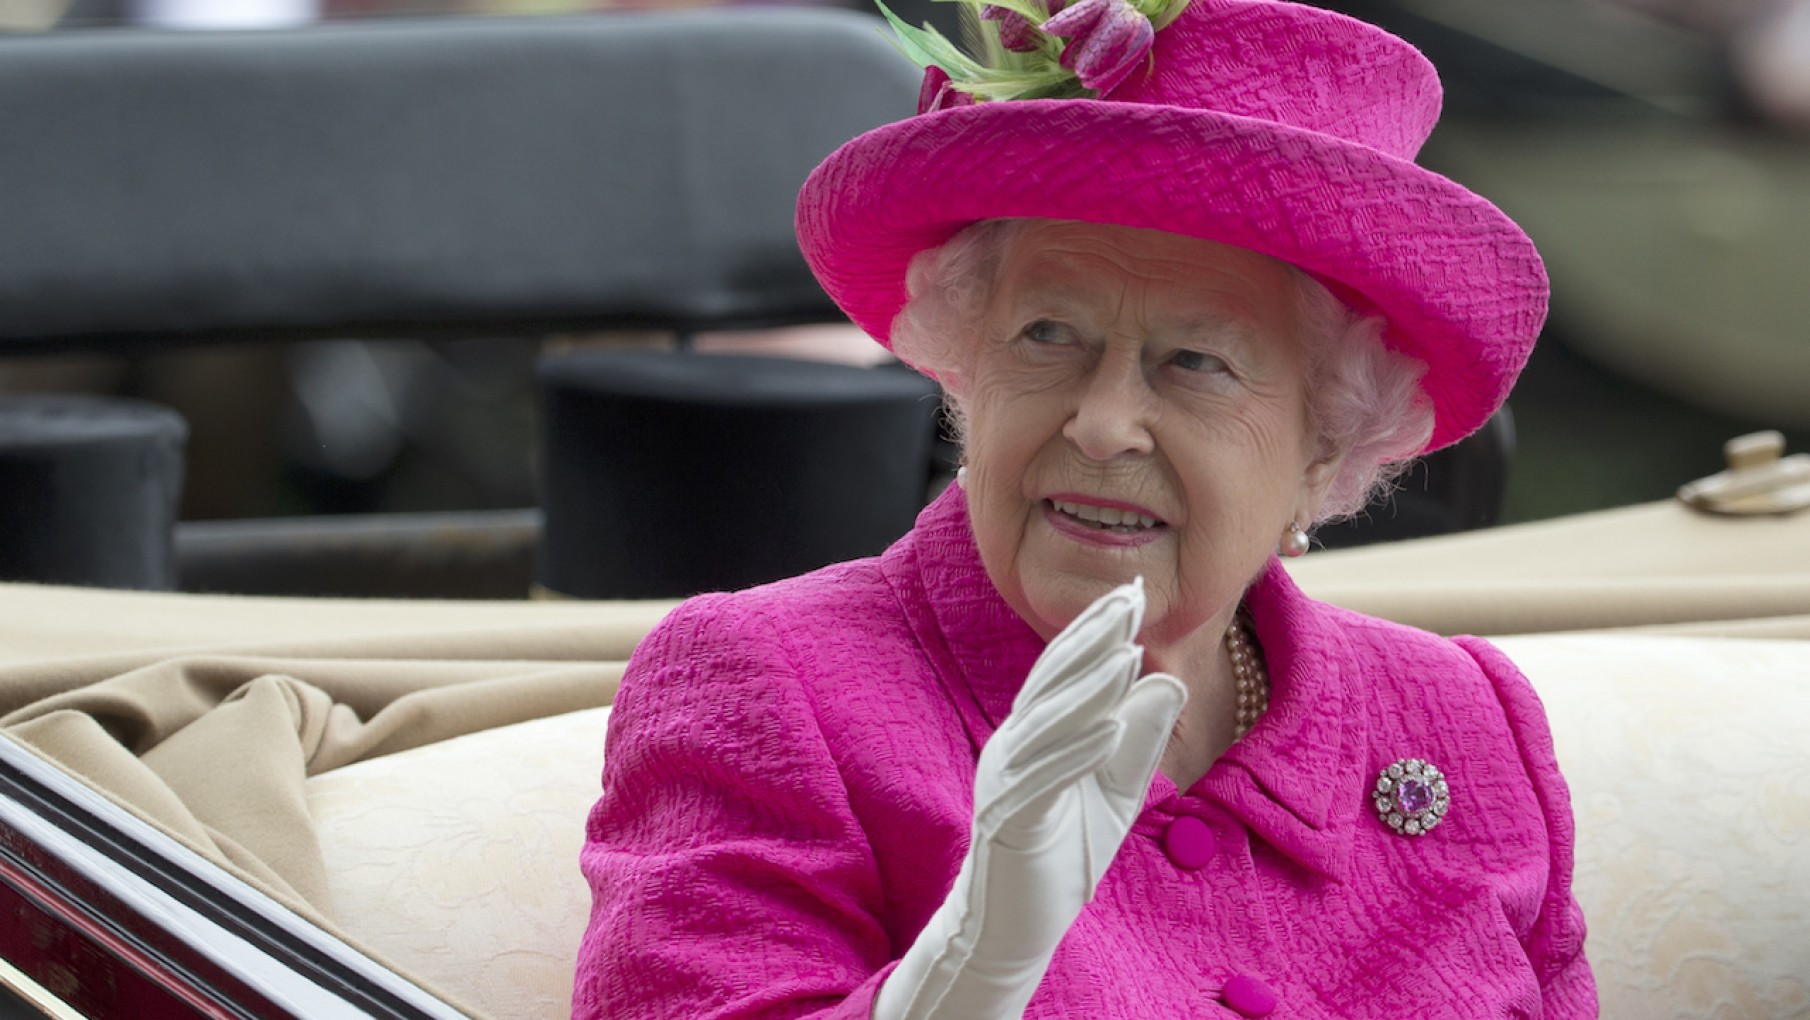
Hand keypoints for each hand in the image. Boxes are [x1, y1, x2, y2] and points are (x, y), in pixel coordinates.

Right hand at [873, 578, 1185, 1019]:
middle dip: (1092, 639)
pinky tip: (1109, 726)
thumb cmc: (1064, 855)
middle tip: (1129, 598)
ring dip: (1089, 688)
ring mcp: (1005, 780)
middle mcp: (1011, 745)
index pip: (1064, 669)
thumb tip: (1169, 678)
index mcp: (1032, 732)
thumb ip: (1140, 739)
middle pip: (1053, 681)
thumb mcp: (1117, 791)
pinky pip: (1045, 778)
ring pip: (1049, 723)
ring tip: (1127, 653)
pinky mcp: (1010, 819)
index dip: (1095, 629)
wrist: (1015, 926)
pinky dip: (1078, 751)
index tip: (1132, 591)